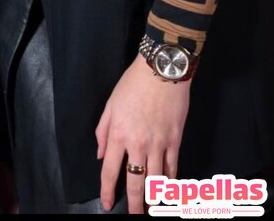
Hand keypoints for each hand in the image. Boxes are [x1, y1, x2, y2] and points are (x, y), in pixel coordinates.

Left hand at [95, 55, 190, 213]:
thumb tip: (101, 155)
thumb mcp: (110, 104)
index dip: (108, 191)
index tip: (107, 205)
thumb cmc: (132, 84)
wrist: (162, 71)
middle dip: (134, 205)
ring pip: (156, 180)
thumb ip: (103, 131)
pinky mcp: (175, 141)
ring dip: (153, 199)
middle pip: (135, 182)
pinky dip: (170, 183)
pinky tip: (168, 191)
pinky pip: (172, 168)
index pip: (111, 171)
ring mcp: (159, 144)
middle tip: (134, 217)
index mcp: (119, 135)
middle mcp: (138, 144)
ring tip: (151, 211)